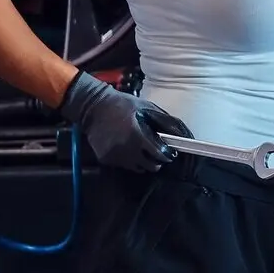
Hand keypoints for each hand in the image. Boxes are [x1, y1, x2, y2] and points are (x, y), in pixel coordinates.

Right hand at [57, 71, 191, 172]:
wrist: (93, 107)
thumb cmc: (121, 104)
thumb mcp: (145, 107)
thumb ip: (163, 120)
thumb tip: (180, 132)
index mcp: (136, 136)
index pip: (158, 154)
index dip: (167, 155)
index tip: (170, 153)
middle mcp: (125, 149)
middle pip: (149, 166)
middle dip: (157, 161)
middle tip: (158, 153)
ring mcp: (114, 156)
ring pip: (137, 168)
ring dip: (143, 162)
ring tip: (142, 150)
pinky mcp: (105, 159)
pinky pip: (123, 165)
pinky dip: (129, 160)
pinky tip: (127, 148)